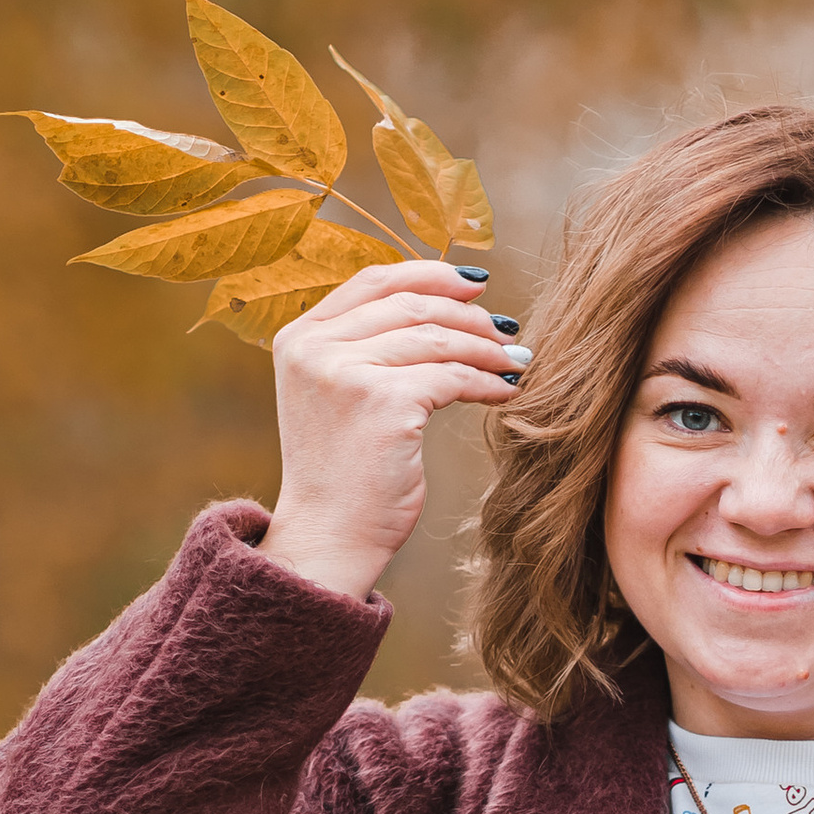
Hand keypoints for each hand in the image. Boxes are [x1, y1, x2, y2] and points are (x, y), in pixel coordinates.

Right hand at [256, 259, 522, 598]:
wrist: (328, 539)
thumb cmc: (342, 477)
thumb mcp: (335, 398)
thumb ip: (362, 350)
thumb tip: (438, 308)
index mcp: (298, 338)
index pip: (372, 281)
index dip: (429, 274)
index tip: (474, 285)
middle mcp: (315, 348)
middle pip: (410, 305)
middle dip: (467, 315)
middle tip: (506, 331)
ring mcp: (346, 372)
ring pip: (436, 338)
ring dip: (485, 349)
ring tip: (515, 361)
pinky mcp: (383, 402)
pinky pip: (451, 376)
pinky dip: (485, 381)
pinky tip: (506, 391)